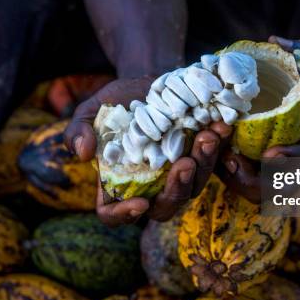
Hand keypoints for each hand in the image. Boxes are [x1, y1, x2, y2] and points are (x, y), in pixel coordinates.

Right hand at [64, 77, 231, 225]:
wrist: (149, 83)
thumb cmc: (117, 103)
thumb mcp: (93, 109)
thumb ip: (78, 129)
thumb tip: (83, 153)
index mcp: (117, 183)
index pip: (113, 215)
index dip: (124, 216)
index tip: (140, 202)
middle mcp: (149, 187)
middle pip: (164, 208)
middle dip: (177, 189)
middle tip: (185, 163)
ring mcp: (177, 175)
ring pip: (194, 186)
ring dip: (204, 164)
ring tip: (208, 136)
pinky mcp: (200, 159)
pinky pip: (213, 162)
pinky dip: (219, 146)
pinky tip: (221, 126)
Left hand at [219, 36, 299, 202]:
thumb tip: (276, 41)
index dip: (293, 157)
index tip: (270, 154)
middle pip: (287, 184)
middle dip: (259, 180)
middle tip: (231, 162)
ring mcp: (290, 166)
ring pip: (267, 189)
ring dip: (241, 181)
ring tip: (220, 161)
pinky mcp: (272, 167)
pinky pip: (253, 180)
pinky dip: (235, 175)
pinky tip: (217, 158)